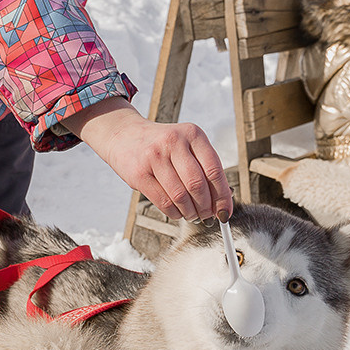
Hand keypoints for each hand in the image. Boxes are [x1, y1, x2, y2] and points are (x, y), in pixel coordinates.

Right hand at [70, 98, 232, 220]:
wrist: (125, 135)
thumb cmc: (160, 144)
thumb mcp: (185, 145)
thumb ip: (203, 167)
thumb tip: (221, 201)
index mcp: (193, 134)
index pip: (214, 170)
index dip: (222, 196)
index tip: (225, 211)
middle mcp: (174, 142)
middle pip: (197, 185)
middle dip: (206, 207)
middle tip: (208, 216)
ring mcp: (155, 157)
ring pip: (180, 196)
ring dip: (190, 212)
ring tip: (193, 216)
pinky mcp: (139, 173)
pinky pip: (163, 201)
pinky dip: (174, 212)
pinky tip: (178, 212)